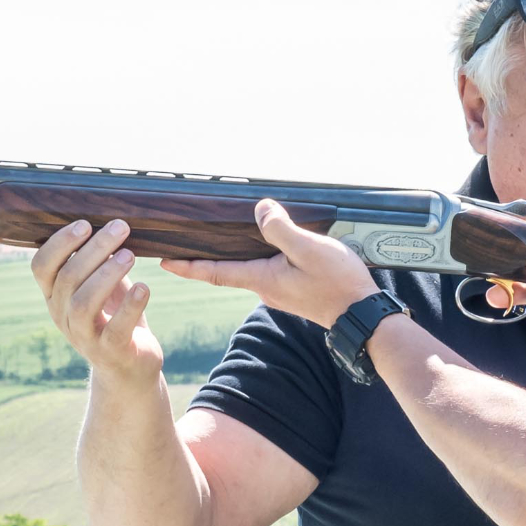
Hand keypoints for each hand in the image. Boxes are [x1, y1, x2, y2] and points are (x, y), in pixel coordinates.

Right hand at [30, 217, 162, 384]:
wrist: (130, 368)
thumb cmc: (115, 317)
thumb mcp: (102, 287)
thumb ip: (99, 261)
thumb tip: (107, 219)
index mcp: (55, 297)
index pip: (41, 267)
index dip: (59, 243)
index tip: (85, 223)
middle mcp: (63, 317)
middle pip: (68, 278)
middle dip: (93, 249)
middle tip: (120, 228)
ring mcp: (84, 337)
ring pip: (83, 302)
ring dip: (107, 274)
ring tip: (130, 255)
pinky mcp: (111, 352)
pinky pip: (116, 328)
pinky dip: (130, 306)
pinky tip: (145, 287)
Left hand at [161, 199, 379, 327]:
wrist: (362, 314)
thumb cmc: (337, 284)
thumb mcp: (308, 249)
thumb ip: (281, 229)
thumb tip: (260, 210)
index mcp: (262, 278)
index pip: (215, 271)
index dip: (188, 265)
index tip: (163, 261)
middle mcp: (265, 287)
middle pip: (226, 269)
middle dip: (202, 258)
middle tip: (180, 245)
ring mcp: (279, 289)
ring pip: (246, 268)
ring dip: (226, 256)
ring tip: (212, 240)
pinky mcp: (293, 288)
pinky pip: (265, 268)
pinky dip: (251, 256)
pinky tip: (257, 244)